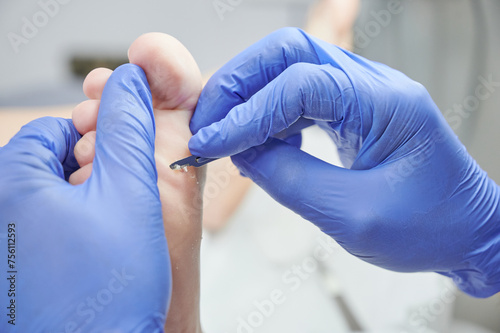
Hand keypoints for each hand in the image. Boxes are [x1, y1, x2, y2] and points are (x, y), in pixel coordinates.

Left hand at [0, 64, 170, 331]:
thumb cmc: (110, 287)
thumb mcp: (132, 193)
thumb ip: (128, 129)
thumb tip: (129, 80)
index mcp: (11, 181)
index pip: (52, 130)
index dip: (96, 143)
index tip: (119, 172)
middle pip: (45, 165)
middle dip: (85, 177)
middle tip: (116, 212)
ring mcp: (0, 246)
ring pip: (43, 202)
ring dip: (77, 208)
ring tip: (103, 242)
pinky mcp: (8, 274)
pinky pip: (35, 235)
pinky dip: (63, 237)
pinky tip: (87, 263)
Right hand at [188, 28, 499, 296]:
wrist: (464, 232)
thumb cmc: (428, 227)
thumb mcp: (351, 214)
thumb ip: (288, 178)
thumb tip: (240, 153)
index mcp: (384, 103)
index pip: (297, 85)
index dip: (246, 113)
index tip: (211, 142)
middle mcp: (372, 85)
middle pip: (288, 52)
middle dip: (239, 83)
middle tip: (209, 122)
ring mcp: (361, 93)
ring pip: (289, 68)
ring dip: (250, 96)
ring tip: (227, 135)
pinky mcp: (352, 110)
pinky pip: (300, 95)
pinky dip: (269, 114)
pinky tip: (259, 142)